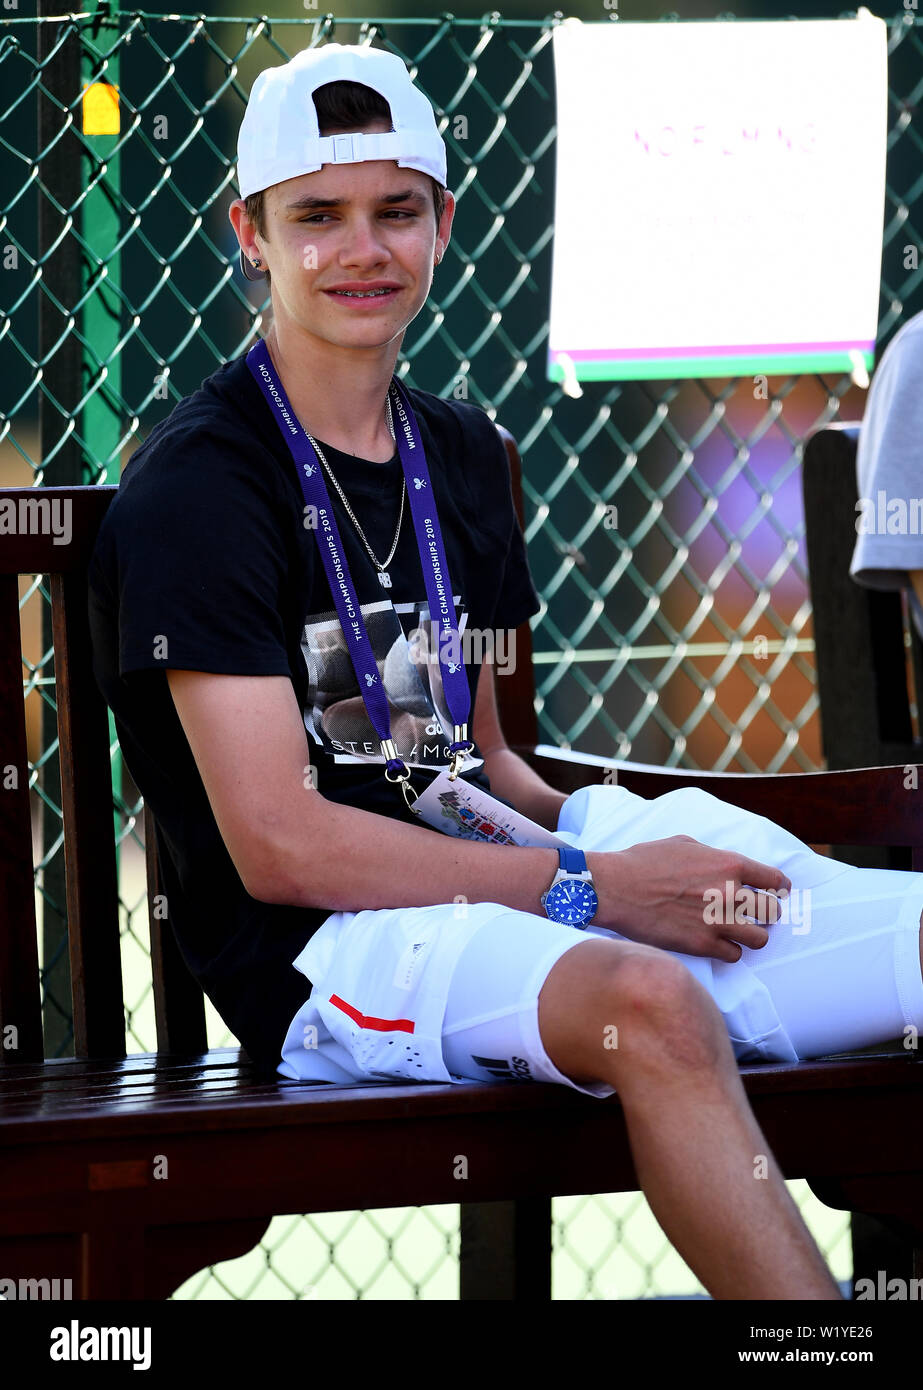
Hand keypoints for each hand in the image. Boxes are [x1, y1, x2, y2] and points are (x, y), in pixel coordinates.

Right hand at [586, 836, 792, 962]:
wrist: (615, 888)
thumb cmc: (644, 862)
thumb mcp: (684, 844)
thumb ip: (713, 856)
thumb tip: (726, 867)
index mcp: (728, 864)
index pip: (774, 879)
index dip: (780, 886)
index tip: (779, 891)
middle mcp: (730, 893)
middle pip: (772, 911)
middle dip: (767, 912)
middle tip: (757, 913)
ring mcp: (718, 922)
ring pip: (759, 938)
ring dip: (752, 934)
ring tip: (739, 932)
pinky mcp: (702, 945)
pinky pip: (734, 955)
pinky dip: (729, 950)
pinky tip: (718, 942)